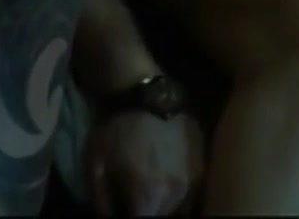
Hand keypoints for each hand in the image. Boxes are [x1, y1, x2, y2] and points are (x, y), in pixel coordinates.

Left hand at [86, 111, 203, 215]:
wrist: (145, 91)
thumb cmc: (116, 128)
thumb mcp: (95, 166)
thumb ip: (102, 202)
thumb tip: (109, 216)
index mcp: (149, 197)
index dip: (130, 217)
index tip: (124, 206)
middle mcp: (177, 193)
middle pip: (163, 217)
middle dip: (149, 211)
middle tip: (135, 198)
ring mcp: (195, 177)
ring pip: (182, 206)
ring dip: (166, 204)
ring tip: (152, 188)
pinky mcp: (204, 161)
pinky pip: (194, 188)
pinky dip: (181, 189)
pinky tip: (168, 175)